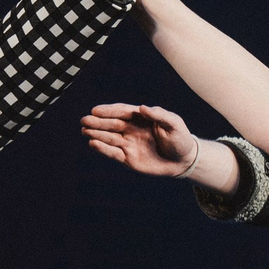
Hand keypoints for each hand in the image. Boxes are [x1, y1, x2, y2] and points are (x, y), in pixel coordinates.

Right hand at [80, 102, 203, 177]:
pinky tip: (93, 143)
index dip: (109, 111)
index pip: (122, 112)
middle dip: (98, 122)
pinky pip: (113, 153)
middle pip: (112, 124)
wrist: (184, 161)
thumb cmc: (180, 139)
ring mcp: (129, 143)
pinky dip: (103, 148)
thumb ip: (160, 115)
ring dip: (97, 134)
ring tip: (85, 130)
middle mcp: (132, 129)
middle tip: (84, 120)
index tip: (96, 110)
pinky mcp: (128, 158)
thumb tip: (142, 107)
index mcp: (141, 118)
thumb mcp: (174, 124)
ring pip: (110, 138)